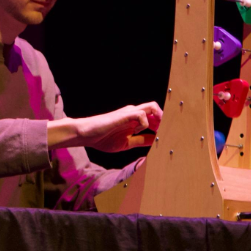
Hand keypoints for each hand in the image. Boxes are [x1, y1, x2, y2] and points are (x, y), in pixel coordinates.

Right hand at [48, 102, 162, 152]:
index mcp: (134, 120)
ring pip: (152, 107)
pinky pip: (141, 114)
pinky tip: (137, 131)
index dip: (162, 125)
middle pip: (156, 108)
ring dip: (158, 119)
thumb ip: (141, 141)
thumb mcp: (126, 143)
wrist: (86, 134)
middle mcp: (133, 113)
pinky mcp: (124, 115)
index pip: (154, 117)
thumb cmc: (102, 138)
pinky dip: (145, 124)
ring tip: (157, 131)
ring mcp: (129, 113)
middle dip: (164, 120)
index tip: (165, 136)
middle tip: (164, 133)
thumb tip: (155, 141)